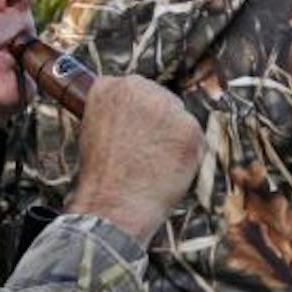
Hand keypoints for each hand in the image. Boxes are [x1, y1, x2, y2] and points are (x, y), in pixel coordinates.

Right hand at [64, 75, 200, 241]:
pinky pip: (195, 138)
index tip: (134, 134)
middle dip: (160, 124)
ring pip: (180, 119)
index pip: (137, 91)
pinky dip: (188, 156)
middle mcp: (137, 87)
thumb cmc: (102, 178)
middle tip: (147, 153)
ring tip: (153, 165)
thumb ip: (118, 112)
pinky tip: (169, 171)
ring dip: (173, 139)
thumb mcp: (95, 131)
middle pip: (162, 100)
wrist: (113, 205)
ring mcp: (166, 106)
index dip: (139, 116)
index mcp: (109, 86)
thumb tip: (141, 112)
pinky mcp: (189, 127)